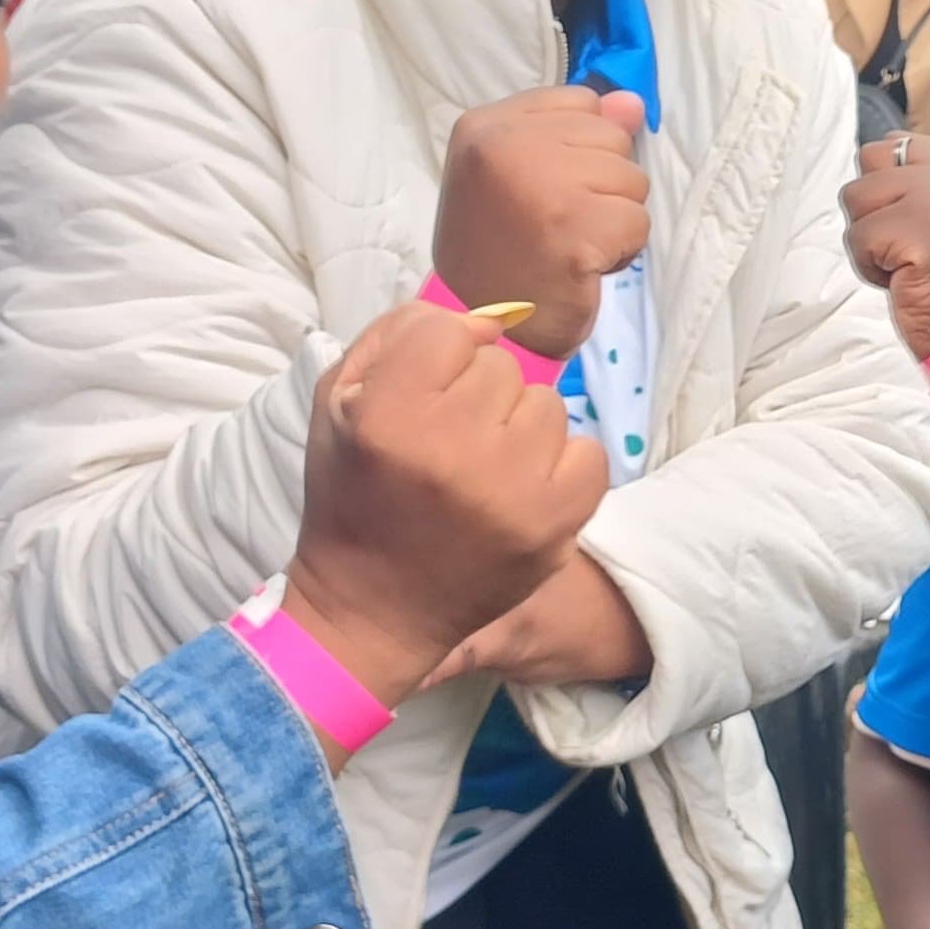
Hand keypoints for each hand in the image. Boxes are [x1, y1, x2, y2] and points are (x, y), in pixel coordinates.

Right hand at [282, 303, 610, 707]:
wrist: (372, 607)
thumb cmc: (355, 494)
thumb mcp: (340, 399)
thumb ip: (403, 334)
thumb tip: (492, 322)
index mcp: (386, 414)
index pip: (446, 331)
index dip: (434, 361)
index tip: (419, 400)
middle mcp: (449, 449)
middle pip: (501, 367)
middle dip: (475, 398)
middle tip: (445, 448)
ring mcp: (508, 492)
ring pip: (547, 407)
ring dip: (520, 432)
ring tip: (481, 473)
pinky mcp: (553, 527)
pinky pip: (589, 454)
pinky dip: (563, 466)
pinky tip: (523, 490)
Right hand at [433, 87, 649, 356]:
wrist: (481, 324)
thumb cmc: (502, 249)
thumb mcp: (525, 174)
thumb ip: (578, 130)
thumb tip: (632, 104)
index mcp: (486, 126)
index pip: (582, 101)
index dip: (582, 150)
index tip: (545, 190)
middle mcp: (505, 146)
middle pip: (612, 137)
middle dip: (602, 185)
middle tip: (559, 223)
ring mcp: (539, 185)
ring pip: (632, 179)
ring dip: (614, 219)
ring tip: (570, 244)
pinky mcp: (572, 229)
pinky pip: (638, 222)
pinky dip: (622, 251)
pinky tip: (583, 266)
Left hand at [843, 134, 929, 361]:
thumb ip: (926, 184)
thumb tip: (874, 163)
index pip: (898, 142)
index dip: (889, 186)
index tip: (915, 224)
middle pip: (870, 159)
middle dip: (875, 207)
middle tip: (910, 245)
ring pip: (856, 196)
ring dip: (871, 239)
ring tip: (910, 264)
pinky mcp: (918, 229)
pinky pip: (858, 237)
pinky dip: (871, 268)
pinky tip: (906, 281)